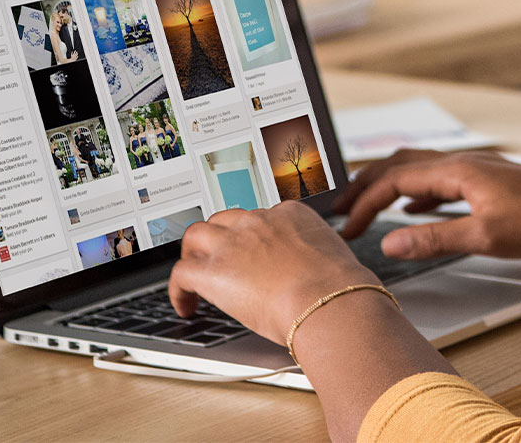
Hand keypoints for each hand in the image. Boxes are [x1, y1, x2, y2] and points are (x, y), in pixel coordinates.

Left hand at [168, 200, 377, 344]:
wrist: (330, 303)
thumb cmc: (341, 290)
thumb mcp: (335, 260)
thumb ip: (318, 260)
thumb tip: (319, 275)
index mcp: (290, 214)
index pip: (261, 217)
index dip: (252, 236)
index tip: (252, 254)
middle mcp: (259, 221)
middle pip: (225, 220)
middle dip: (220, 239)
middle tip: (219, 261)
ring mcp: (233, 243)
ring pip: (196, 236)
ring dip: (194, 255)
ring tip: (196, 279)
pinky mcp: (213, 271)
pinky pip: (181, 273)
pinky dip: (178, 290)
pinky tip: (186, 306)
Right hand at [333, 150, 520, 260]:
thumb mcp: (487, 237)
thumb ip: (435, 239)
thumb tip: (389, 242)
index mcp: (458, 170)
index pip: (394, 179)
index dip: (364, 203)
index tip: (346, 228)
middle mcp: (464, 164)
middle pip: (401, 165)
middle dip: (366, 185)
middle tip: (339, 208)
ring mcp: (478, 172)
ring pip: (420, 170)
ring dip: (389, 187)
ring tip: (367, 205)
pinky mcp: (490, 186)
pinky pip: (441, 183)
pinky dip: (417, 194)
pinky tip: (415, 210)